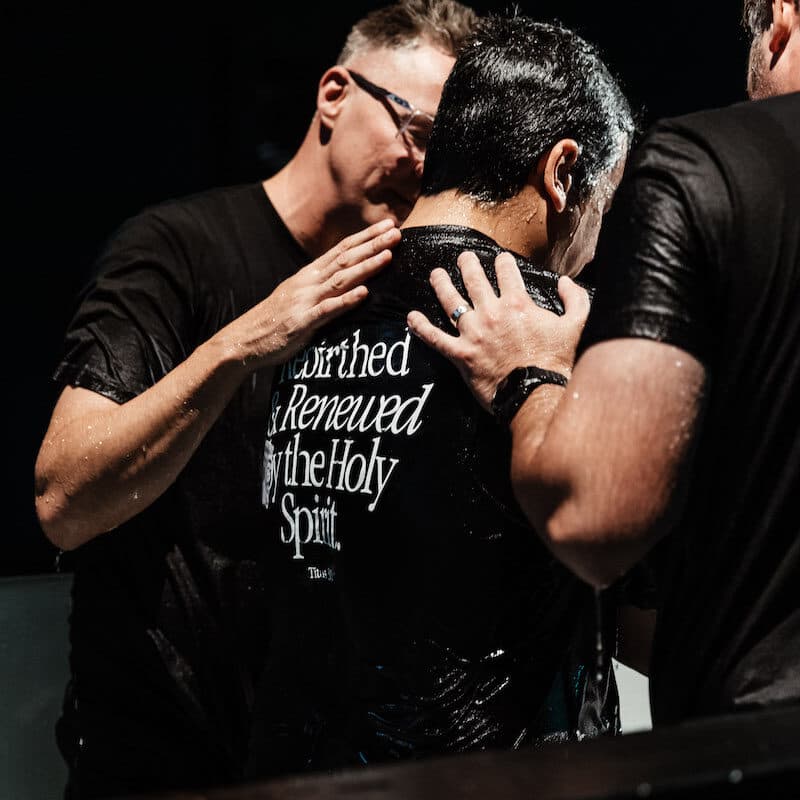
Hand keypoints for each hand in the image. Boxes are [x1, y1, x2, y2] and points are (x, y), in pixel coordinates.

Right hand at [215, 218, 400, 368]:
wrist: (245, 339)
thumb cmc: (276, 319)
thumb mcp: (299, 295)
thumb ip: (321, 285)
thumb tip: (348, 278)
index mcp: (309, 274)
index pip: (342, 249)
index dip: (366, 236)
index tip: (388, 225)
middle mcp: (308, 282)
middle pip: (345, 259)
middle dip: (372, 245)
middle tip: (397, 233)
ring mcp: (305, 301)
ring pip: (340, 280)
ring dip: (365, 267)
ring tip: (388, 257)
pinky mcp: (303, 322)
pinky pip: (327, 310)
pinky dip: (346, 301)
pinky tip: (363, 293)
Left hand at [406, 250, 589, 410]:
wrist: (537, 392)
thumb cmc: (557, 362)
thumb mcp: (577, 326)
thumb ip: (575, 299)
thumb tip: (564, 282)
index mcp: (517, 303)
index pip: (507, 272)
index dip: (503, 262)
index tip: (500, 259)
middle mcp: (492, 313)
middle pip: (474, 280)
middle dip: (467, 264)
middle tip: (462, 258)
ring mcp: (474, 333)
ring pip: (451, 302)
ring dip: (441, 285)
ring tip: (435, 274)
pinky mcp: (461, 355)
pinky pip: (436, 339)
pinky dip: (421, 328)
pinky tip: (410, 318)